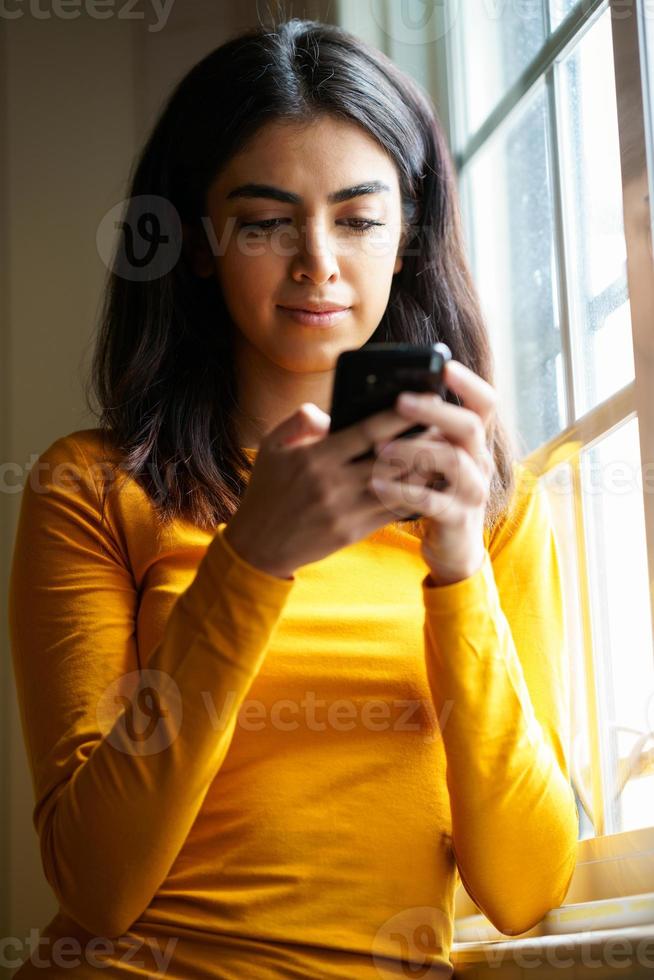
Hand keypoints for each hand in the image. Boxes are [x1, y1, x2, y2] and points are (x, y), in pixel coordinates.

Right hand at [223, 398, 443, 579]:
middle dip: (420, 439)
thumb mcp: (271, 446)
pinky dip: (413, 497)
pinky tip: (431, 484)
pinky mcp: (353, 531)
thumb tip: (330, 411)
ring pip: (396, 486)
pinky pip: (391, 512)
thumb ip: (300, 421)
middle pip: (389, 457)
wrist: (258, 545)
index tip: (421, 399)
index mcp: (315, 457)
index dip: (396, 415)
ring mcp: (345, 510)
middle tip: (447, 423)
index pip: (365, 431)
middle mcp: (333, 483)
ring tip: (447, 452)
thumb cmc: (266, 490)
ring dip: (423, 470)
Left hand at [370, 359, 496, 585]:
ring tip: (378, 448)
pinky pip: (432, 500)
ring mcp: (472, 491)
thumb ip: (412, 432)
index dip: (469, 383)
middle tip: (400, 401)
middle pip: (469, 426)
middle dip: (434, 410)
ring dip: (413, 449)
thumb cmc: (429, 492)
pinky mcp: (457, 518)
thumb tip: (372, 401)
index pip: (484, 403)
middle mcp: (478, 461)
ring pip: (452, 460)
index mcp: (470, 442)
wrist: (451, 548)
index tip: (445, 366)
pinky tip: (376, 483)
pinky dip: (402, 490)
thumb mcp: (426, 459)